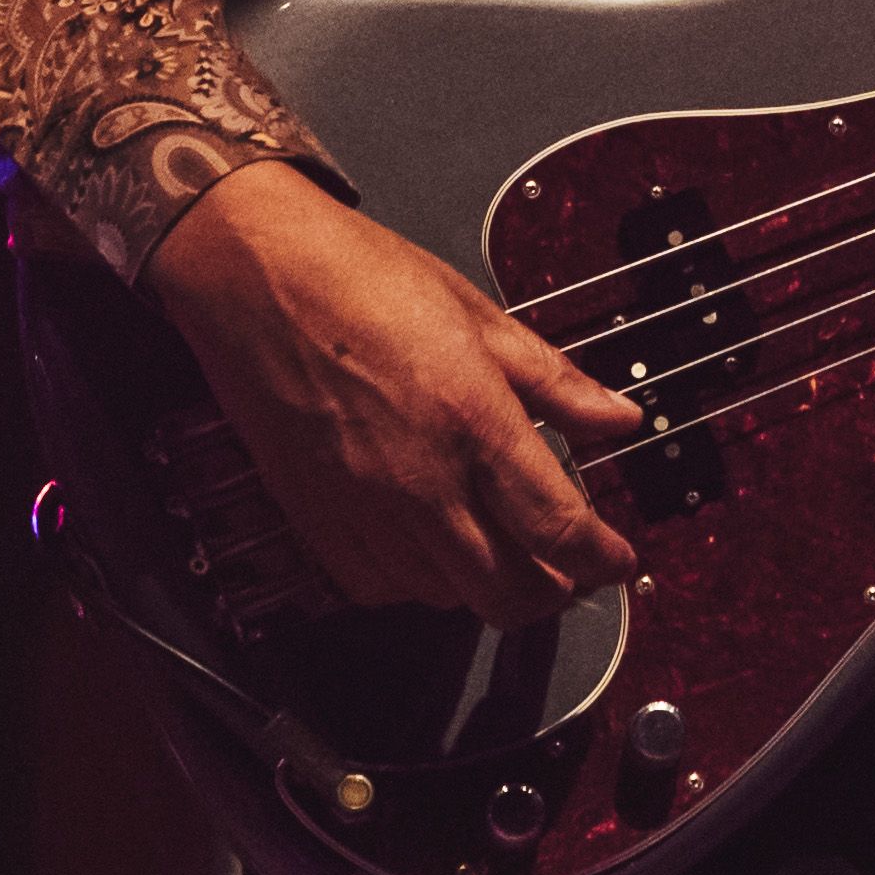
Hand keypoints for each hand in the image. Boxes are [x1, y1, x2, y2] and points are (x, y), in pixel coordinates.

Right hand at [146, 163, 645, 631]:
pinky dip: (416, 584)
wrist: (256, 275)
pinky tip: (431, 547)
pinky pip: (378, 588)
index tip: (618, 562)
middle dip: (553, 594)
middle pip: (507, 592)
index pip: (558, 528)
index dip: (602, 561)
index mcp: (473, 421)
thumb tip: (617, 417)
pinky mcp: (316, 519)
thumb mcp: (479, 315)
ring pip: (446, 598)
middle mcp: (421, 481)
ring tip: (502, 550)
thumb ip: (555, 381)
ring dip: (486, 587)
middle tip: (569, 569)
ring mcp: (364, 508)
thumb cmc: (359, 279)